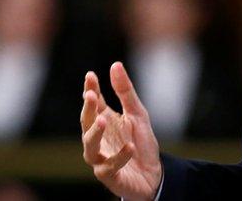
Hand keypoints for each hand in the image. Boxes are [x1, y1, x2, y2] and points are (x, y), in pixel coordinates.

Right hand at [81, 62, 162, 200]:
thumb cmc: (141, 143)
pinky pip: (109, 167)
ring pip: (90, 147)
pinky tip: (129, 147)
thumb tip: (115, 64)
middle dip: (88, 109)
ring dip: (95, 133)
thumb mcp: (137, 113)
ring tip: (104, 119)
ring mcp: (101, 158)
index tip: (90, 75)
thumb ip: (125, 92)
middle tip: (90, 95)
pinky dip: (119, 157)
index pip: (94, 104)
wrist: (154, 174)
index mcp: (104, 121)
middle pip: (87, 123)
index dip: (90, 89)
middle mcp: (99, 139)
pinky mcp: (110, 176)